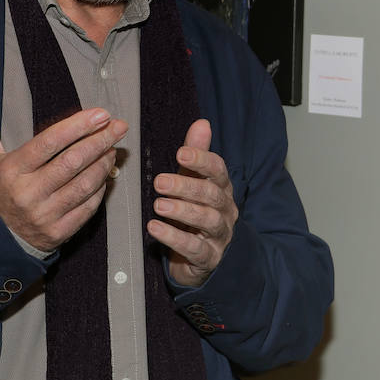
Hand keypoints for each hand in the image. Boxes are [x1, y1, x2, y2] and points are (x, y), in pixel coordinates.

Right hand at [0, 76, 124, 252]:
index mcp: (11, 170)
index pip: (50, 142)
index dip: (78, 126)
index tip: (101, 113)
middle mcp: (27, 194)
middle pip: (72, 162)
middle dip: (100, 140)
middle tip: (118, 126)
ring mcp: (43, 216)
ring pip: (84, 185)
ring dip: (103, 164)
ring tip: (112, 147)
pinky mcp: (57, 234)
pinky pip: (87, 209)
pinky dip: (99, 189)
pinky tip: (104, 174)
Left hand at [148, 120, 238, 286]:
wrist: (204, 257)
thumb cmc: (197, 211)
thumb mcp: (195, 181)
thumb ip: (197, 154)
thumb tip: (202, 122)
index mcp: (222, 189)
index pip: (218, 170)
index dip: (201, 160)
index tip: (180, 153)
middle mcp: (225, 210)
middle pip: (211, 195)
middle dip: (185, 187)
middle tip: (159, 182)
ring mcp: (220, 235)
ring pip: (207, 221)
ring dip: (182, 211)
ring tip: (158, 205)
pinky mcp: (208, 258)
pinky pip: (194, 248)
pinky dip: (174, 238)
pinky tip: (154, 229)